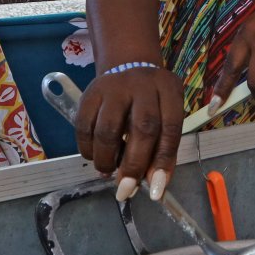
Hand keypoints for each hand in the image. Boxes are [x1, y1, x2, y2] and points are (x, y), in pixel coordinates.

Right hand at [75, 64, 184, 198]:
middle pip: (142, 128)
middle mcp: (143, 85)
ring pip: (108, 129)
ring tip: (108, 172)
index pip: (170, 129)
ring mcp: (114, 87)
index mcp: (169, 91)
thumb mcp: (165, 118)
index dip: (162, 162)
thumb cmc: (152, 102)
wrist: (127, 65)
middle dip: (133, 165)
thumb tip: (153, 188)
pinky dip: (87, 148)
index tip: (154, 190)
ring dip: (106, 158)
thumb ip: (161, 151)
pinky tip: (93, 156)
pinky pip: (84, 126)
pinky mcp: (90, 92)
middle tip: (126, 188)